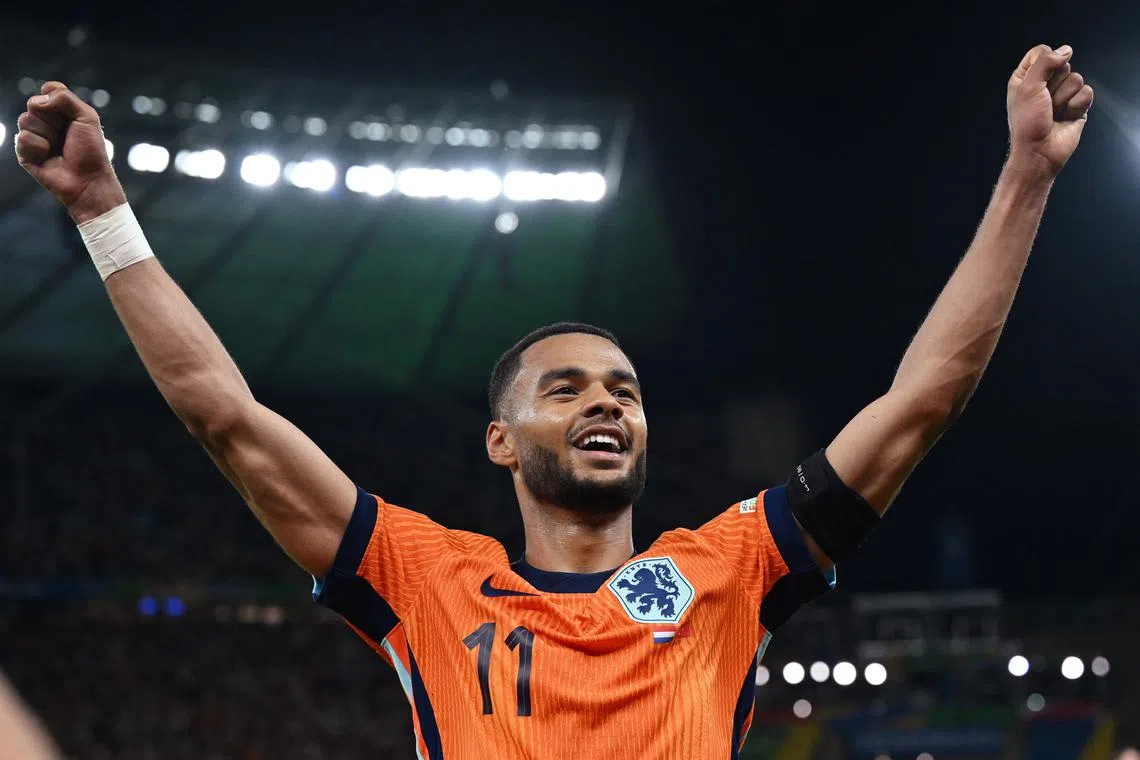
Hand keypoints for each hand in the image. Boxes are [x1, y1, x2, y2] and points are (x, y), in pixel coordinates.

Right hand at [14, 81, 125, 222]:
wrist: (88, 180)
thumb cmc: (91, 151)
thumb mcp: (87, 117)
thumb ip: (65, 98)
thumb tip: (38, 100)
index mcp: (61, 112)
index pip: (48, 90)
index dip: (56, 100)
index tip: (71, 116)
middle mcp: (46, 122)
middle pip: (34, 103)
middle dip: (52, 119)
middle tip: (66, 135)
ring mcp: (34, 136)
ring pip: (25, 119)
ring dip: (46, 134)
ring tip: (57, 147)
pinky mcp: (24, 152)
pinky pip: (23, 137)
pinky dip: (39, 147)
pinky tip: (49, 156)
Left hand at [1006, 44, 1094, 178]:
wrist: (1039, 151)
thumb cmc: (1027, 122)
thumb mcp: (1028, 87)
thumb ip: (1045, 62)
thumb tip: (1065, 50)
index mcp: (1026, 78)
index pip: (1041, 51)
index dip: (1044, 61)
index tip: (1037, 80)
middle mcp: (1044, 84)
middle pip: (1062, 64)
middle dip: (1054, 84)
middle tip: (1044, 103)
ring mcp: (1062, 94)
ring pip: (1076, 78)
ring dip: (1064, 98)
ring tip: (1053, 113)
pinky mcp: (1077, 105)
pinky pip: (1087, 92)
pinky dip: (1076, 106)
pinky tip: (1066, 117)